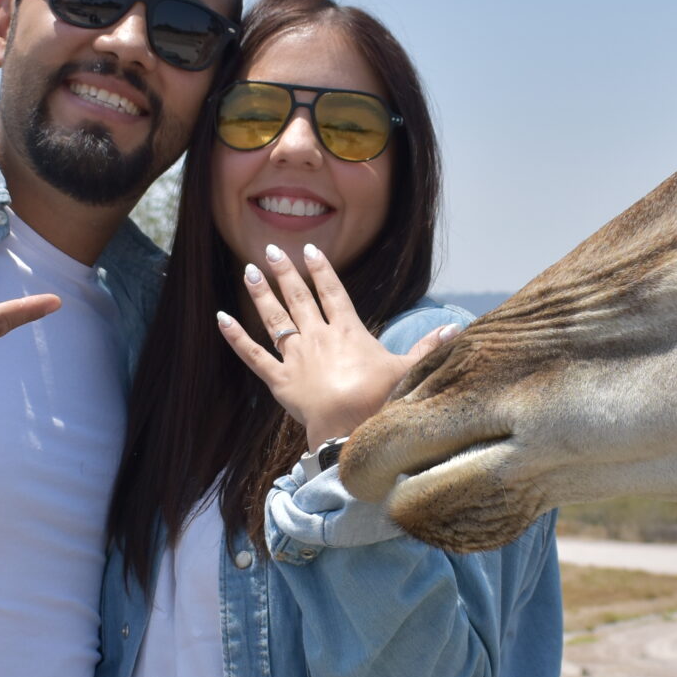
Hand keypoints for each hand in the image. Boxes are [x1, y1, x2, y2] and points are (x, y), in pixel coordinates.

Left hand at [218, 244, 451, 448]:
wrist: (350, 426)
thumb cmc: (381, 399)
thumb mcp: (408, 369)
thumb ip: (428, 348)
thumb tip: (456, 329)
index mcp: (347, 331)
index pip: (332, 292)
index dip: (320, 270)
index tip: (309, 251)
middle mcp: (318, 337)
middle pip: (299, 298)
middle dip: (285, 272)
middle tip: (272, 250)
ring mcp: (295, 357)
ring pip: (274, 318)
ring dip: (260, 293)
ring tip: (249, 270)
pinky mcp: (279, 380)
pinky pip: (253, 355)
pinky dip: (235, 337)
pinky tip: (220, 318)